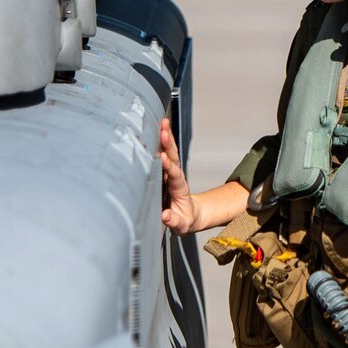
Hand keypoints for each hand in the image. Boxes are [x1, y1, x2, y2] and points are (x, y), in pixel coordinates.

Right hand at [158, 118, 195, 232]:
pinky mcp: (165, 171)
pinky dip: (161, 140)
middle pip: (173, 158)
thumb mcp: (181, 225)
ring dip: (166, 137)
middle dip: (168, 145)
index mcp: (179, 189)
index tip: (163, 158)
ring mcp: (171, 172)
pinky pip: (164, 153)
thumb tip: (165, 216)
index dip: (168, 167)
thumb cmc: (183, 220)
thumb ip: (174, 221)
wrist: (190, 215)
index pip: (174, 175)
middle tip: (163, 130)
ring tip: (162, 121)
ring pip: (169, 152)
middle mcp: (176, 177)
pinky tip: (156, 127)